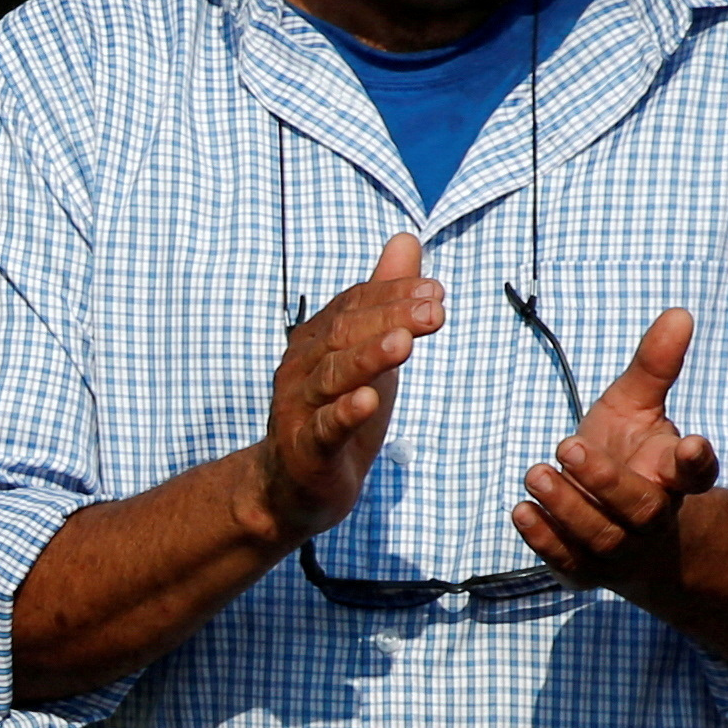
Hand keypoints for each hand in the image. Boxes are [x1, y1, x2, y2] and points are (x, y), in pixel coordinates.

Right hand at [257, 237, 445, 542]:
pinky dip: (345, 413)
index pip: (354, 305)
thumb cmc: (334, 413)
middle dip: (390, 318)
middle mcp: (301, 368)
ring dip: (369, 358)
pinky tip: (368, 401)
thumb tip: (406, 239)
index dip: (393, 295)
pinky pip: (324, 429)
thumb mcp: (367, 352)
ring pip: (332, 377)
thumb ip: (384, 299)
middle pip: (344, 333)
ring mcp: (298, 410)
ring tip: (405, 343)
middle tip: (436, 311)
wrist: (291, 488)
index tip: (437, 291)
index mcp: (316, 340)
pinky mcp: (304, 451)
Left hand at [512, 307, 719, 592]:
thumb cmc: (630, 452)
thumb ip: (655, 365)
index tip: (690, 443)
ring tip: (535, 473)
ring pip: (602, 538)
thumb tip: (678, 312)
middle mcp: (654, 517)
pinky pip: (569, 562)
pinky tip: (522, 510)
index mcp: (675, 475)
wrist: (614, 519)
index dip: (698, 460)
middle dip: (607, 482)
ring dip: (568, 508)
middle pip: (643, 510)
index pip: (698, 472)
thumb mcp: (638, 405)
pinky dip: (545, 540)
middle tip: (566, 446)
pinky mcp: (585, 570)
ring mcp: (621, 549)